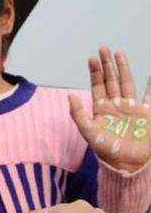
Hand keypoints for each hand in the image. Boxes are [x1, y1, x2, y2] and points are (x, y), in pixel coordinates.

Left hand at [69, 47, 150, 172]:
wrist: (128, 164)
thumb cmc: (107, 150)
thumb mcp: (89, 132)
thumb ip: (78, 115)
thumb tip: (70, 96)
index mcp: (101, 109)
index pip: (97, 86)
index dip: (94, 72)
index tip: (92, 57)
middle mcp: (116, 106)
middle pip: (111, 80)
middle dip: (107, 65)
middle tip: (103, 48)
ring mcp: (131, 108)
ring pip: (127, 83)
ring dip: (123, 68)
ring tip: (118, 53)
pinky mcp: (146, 113)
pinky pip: (149, 96)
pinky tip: (150, 74)